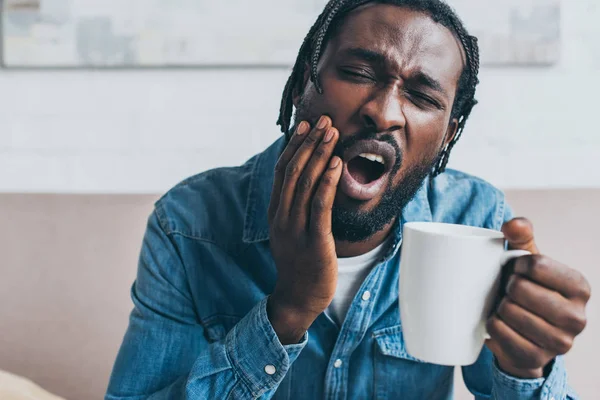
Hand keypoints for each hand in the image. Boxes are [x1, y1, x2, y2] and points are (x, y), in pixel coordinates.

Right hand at [266, 116, 341, 343]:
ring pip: (305, 183)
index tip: (307, 124)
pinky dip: (327, 182)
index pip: (283, 170)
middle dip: (310, 143)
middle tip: (325, 120)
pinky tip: (337, 164)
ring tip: (332, 133)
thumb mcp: (291, 230)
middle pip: (294, 171)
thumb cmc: (300, 262)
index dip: (294, 145)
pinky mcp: (314, 241)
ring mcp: (296, 229)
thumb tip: (309, 180)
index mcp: (276, 212)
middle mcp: (282, 216)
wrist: (298, 298)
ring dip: (319, 155)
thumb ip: (295, 206)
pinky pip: (319, 206)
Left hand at [486, 218, 590, 377]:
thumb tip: (513, 225)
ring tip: (507, 308)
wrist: (524, 332)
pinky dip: (492, 325)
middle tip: (510, 293)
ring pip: (508, 311)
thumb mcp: (527, 260)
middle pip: (520, 289)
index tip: (518, 273)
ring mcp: (559, 343)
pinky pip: (498, 332)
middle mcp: (577, 318)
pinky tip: (501, 324)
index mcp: (579, 287)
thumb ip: (521, 235)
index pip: (535, 265)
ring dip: (499, 307)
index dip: (517, 266)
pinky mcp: (536, 359)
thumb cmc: (527, 288)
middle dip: (507, 287)